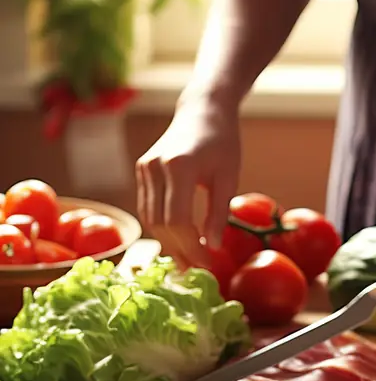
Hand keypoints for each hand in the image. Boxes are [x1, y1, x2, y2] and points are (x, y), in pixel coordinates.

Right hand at [136, 95, 240, 269]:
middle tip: (197, 269)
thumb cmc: (222, 142)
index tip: (207, 264)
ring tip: (188, 260)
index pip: (178, 220)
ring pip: (150, 219)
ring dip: (169, 243)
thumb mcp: (228, 178)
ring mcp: (144, 168)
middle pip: (161, 223)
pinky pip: (148, 207)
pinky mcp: (141, 170)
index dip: (191, 247)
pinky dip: (162, 227)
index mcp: (179, 166)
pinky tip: (178, 241)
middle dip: (180, 250)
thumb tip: (212, 248)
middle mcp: (155, 167)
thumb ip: (219, 214)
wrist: (203, 110)